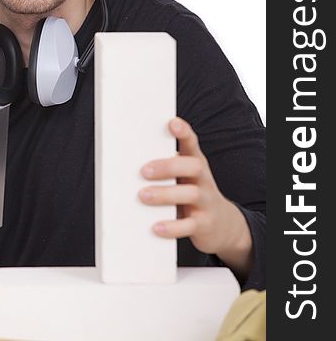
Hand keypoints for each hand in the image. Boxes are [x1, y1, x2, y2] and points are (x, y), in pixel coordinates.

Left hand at [139, 117, 251, 278]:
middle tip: (144, 171)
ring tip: (143, 196)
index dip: (184, 132)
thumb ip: (165, 166)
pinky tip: (156, 227)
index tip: (172, 123)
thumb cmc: (193, 193)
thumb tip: (127, 161)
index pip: (192, 144)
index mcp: (196, 164)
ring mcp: (206, 202)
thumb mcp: (184, 177)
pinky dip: (172, 227)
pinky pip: (189, 225)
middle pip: (192, 166)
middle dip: (167, 167)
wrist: (222, 225)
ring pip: (190, 194)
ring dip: (164, 194)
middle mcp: (203, 179)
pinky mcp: (204, 225)